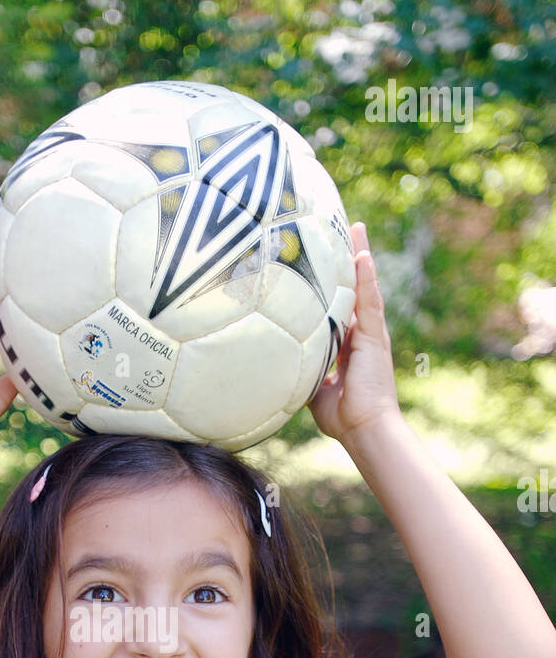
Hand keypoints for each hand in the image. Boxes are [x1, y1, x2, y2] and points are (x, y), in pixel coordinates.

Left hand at [308, 222, 401, 448]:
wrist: (365, 430)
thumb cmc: (343, 416)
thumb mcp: (315, 389)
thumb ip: (305, 372)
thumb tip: (282, 366)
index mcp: (349, 345)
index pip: (341, 306)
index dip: (335, 284)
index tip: (325, 260)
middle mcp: (362, 335)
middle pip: (354, 289)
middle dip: (349, 260)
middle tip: (343, 229)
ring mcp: (371, 334)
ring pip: (364, 287)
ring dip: (360, 256)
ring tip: (356, 228)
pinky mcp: (375, 338)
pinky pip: (370, 302)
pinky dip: (367, 278)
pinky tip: (362, 254)